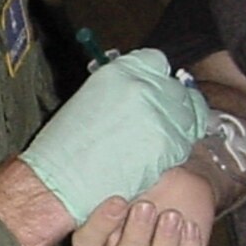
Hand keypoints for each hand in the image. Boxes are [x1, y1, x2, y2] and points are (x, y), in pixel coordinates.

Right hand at [18, 50, 209, 222]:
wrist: (58, 183)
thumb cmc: (63, 149)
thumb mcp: (89, 100)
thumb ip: (122, 91)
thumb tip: (143, 93)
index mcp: (120, 71)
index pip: (157, 62)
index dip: (157, 78)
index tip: (155, 90)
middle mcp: (143, 86)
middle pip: (177, 89)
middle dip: (170, 104)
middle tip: (156, 123)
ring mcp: (160, 115)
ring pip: (187, 116)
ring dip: (176, 128)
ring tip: (152, 144)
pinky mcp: (168, 144)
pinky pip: (183, 144)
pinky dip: (172, 152)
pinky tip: (151, 159)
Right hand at [72, 166, 213, 245]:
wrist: (183, 177)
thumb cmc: (144, 176)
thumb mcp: (118, 175)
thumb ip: (94, 188)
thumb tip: (63, 193)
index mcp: (99, 238)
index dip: (99, 228)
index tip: (118, 200)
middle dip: (135, 240)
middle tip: (146, 206)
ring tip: (173, 216)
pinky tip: (190, 226)